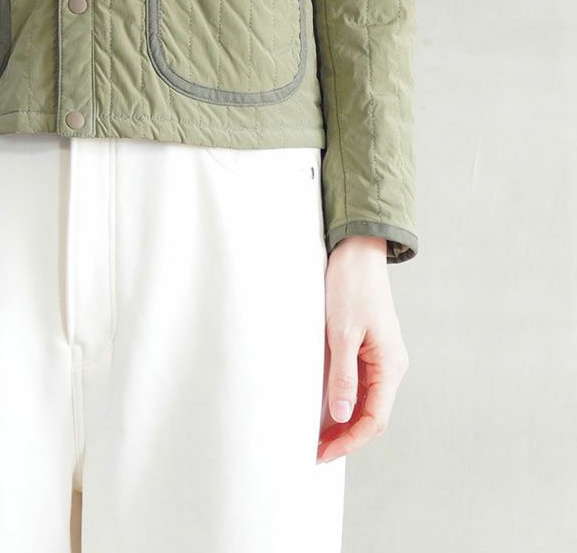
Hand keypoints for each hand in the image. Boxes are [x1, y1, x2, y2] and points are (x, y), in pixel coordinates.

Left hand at [317, 235, 408, 463]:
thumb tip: (343, 417)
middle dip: (346, 438)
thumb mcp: (342, 332)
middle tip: (315, 452)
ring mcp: (381, 359)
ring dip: (345, 423)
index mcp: (390, 365)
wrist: (358, 253)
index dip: (349, 441)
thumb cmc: (351, 287)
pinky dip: (344, 401)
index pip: (374, 420)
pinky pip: (360, 385)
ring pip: (367, 403)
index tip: (323, 453)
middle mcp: (390, 366)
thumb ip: (343, 375)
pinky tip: (325, 409)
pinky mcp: (369, 349)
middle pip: (372, 416)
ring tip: (317, 437)